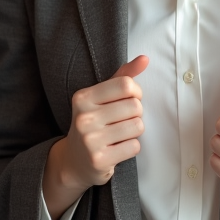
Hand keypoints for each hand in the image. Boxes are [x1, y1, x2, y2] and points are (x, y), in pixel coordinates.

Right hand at [43, 55, 147, 219]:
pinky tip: (116, 148)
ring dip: (134, 131)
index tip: (129, 100)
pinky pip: (134, 146)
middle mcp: (83, 117)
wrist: (74, 161)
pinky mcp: (99, 160)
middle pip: (135, 106)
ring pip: (137, 126)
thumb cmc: (94, 123)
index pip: (126, 85)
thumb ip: (122, 76)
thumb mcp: (102, 97)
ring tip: (119, 134)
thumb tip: (145, 58)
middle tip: (121, 121)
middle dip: (135, 113)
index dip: (136, 92)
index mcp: (83, 97)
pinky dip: (131, 147)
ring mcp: (90, 140)